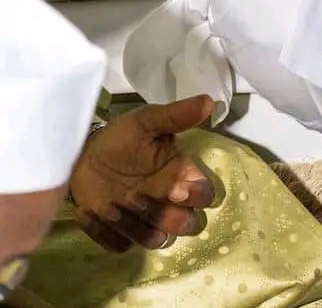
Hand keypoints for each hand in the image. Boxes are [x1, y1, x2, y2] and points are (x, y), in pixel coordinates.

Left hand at [68, 95, 215, 251]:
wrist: (83, 154)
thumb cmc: (122, 137)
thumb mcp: (148, 121)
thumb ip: (177, 115)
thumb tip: (210, 102)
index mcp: (180, 175)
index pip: (204, 194)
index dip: (195, 194)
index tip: (177, 186)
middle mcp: (168, 202)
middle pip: (187, 225)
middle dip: (170, 217)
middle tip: (142, 198)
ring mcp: (144, 222)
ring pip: (156, 239)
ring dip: (139, 226)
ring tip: (116, 204)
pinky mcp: (119, 235)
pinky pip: (123, 246)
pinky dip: (110, 233)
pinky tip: (96, 211)